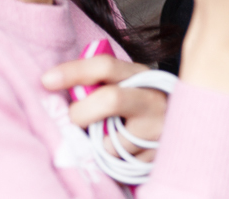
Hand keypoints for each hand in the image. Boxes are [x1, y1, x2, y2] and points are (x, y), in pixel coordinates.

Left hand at [41, 56, 166, 160]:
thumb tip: (54, 87)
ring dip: (99, 143)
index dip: (74, 72)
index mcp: (139, 75)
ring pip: (110, 141)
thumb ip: (97, 84)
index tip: (46, 81)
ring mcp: (157, 128)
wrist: (182, 125)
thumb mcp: (125, 85)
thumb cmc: (138, 103)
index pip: (105, 66)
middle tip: (75, 120)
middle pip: (110, 99)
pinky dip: (112, 158)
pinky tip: (123, 149)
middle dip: (82, 113)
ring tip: (111, 137)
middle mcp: (152, 98)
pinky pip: (118, 162)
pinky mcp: (157, 155)